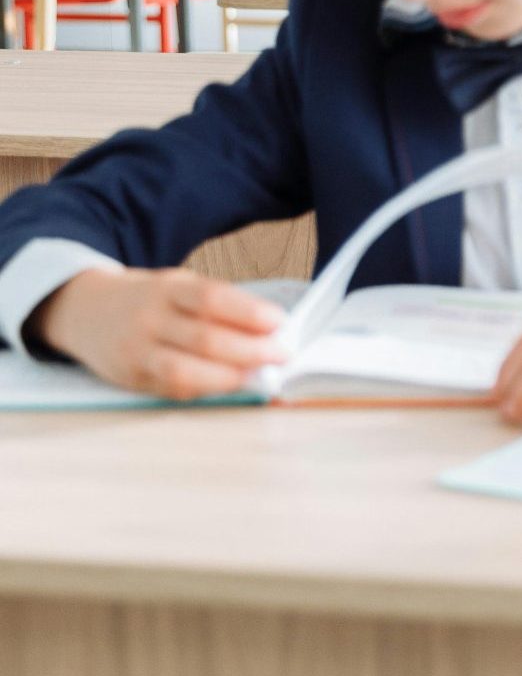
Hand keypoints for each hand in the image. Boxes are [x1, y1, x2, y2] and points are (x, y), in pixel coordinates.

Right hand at [32, 268, 287, 399]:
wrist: (85, 311)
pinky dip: (207, 390)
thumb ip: (217, 304)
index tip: (281, 322)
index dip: (250, 312)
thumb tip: (268, 329)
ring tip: (260, 375)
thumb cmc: (149, 299)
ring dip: (230, 377)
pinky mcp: (130, 379)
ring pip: (186, 371)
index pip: (212, 298)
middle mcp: (148, 319)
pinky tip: (230, 385)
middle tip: (282, 355)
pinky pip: (173, 389)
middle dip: (251, 350)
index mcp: (166, 289)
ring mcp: (136, 351)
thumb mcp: (178, 286)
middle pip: (205, 339)